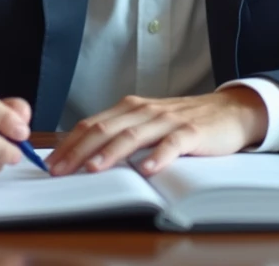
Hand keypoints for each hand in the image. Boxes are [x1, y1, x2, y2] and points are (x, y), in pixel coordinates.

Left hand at [45, 87, 268, 176]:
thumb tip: (85, 153)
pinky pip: (172, 144)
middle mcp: (145, 111)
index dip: (69, 143)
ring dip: (111, 153)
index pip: (92, 124)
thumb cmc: (183, 121)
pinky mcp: (192, 132)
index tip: (50, 163)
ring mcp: (168, 120)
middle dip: (79, 150)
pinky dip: (159, 156)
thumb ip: (121, 132)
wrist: (228, 111)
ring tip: (94, 168)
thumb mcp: (148, 122)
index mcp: (130, 108)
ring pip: (134, 135)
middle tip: (60, 170)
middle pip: (106, 129)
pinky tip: (148, 169)